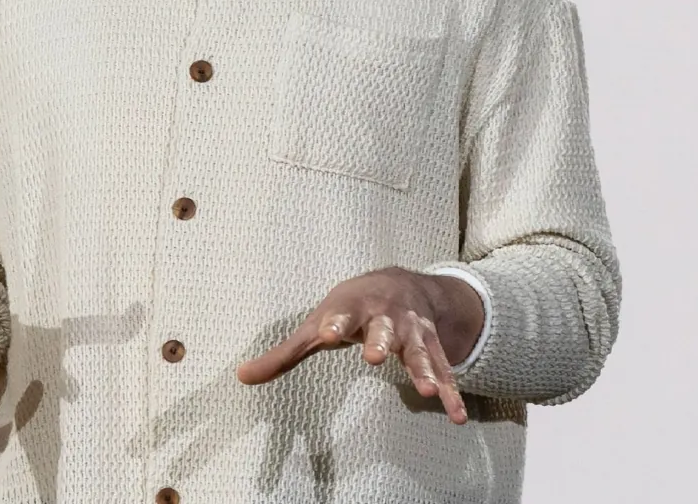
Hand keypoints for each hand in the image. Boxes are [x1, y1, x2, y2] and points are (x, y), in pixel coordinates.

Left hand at [236, 267, 483, 424]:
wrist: (399, 283)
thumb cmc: (348, 309)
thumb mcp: (316, 325)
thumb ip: (283, 354)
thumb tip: (241, 377)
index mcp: (352, 307)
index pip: (340, 315)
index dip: (334, 323)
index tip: (328, 333)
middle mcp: (385, 316)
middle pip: (383, 329)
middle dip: (380, 340)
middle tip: (374, 356)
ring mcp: (412, 331)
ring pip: (419, 350)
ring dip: (423, 369)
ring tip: (429, 392)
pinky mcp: (432, 346)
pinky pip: (443, 370)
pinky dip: (452, 391)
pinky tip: (455, 414)